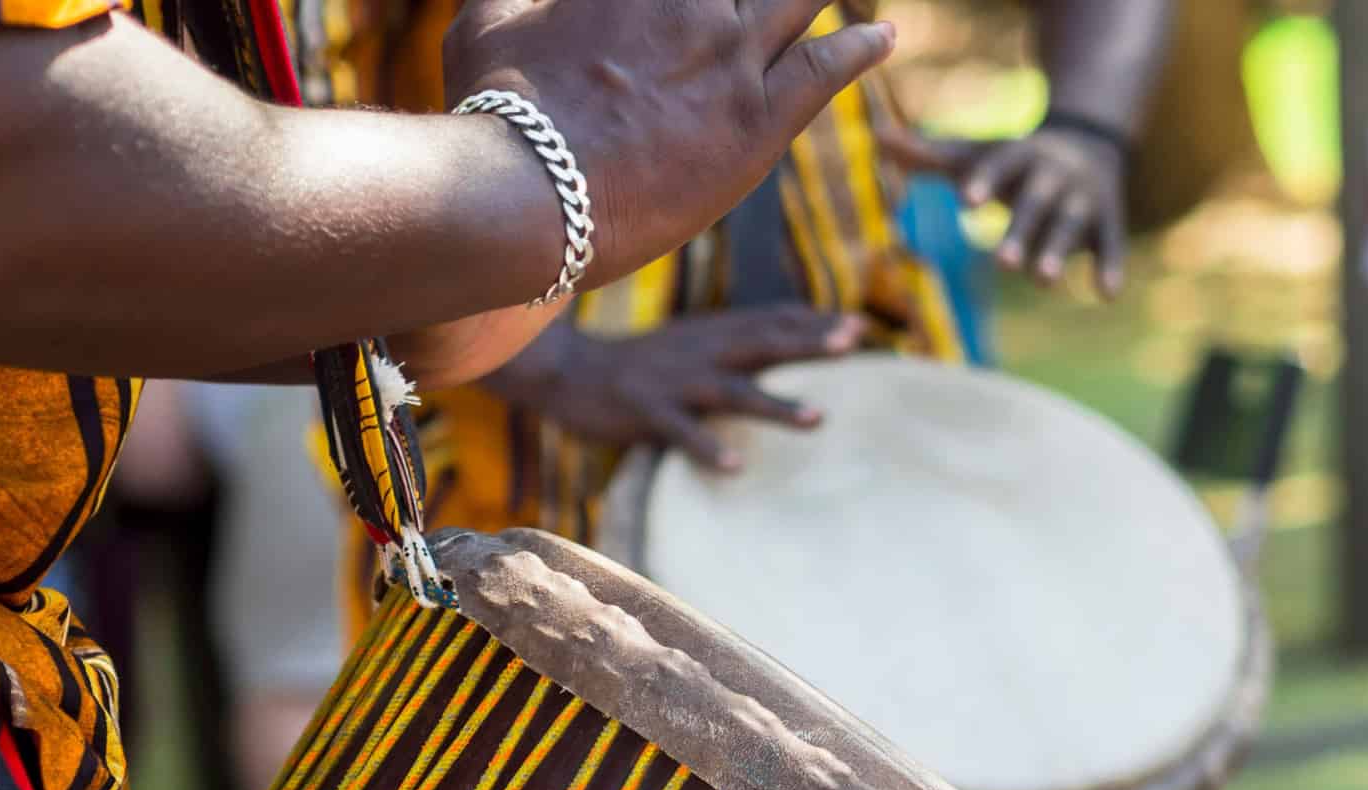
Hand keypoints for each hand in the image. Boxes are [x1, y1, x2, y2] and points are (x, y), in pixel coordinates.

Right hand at [444, 0, 895, 288]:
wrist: (525, 193)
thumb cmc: (493, 107)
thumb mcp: (484, 16)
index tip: (678, 1)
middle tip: (775, 2)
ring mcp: (732, 55)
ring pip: (802, 0)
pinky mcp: (756, 122)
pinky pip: (828, 69)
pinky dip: (861, 48)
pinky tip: (883, 40)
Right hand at [488, 306, 867, 470]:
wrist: (568, 370)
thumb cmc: (642, 363)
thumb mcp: (692, 342)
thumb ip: (738, 341)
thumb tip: (793, 335)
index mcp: (712, 333)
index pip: (771, 320)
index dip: (814, 322)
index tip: (860, 329)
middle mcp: (699, 351)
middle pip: (763, 344)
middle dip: (808, 343)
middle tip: (851, 344)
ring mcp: (674, 382)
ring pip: (733, 392)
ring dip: (776, 404)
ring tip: (819, 418)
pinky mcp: (646, 413)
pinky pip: (681, 433)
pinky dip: (708, 448)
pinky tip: (735, 467)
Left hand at [881, 124, 1128, 295]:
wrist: (1089, 144)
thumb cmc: (1012, 162)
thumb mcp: (974, 154)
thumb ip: (928, 154)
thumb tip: (875, 137)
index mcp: (1018, 156)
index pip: (999, 165)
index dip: (984, 181)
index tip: (965, 200)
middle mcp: (1052, 175)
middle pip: (1034, 203)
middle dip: (1020, 229)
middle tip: (1002, 263)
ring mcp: (1082, 199)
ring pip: (1070, 226)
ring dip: (1058, 251)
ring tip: (1043, 280)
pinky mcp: (1107, 221)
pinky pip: (1111, 244)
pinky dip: (1110, 266)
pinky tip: (1106, 295)